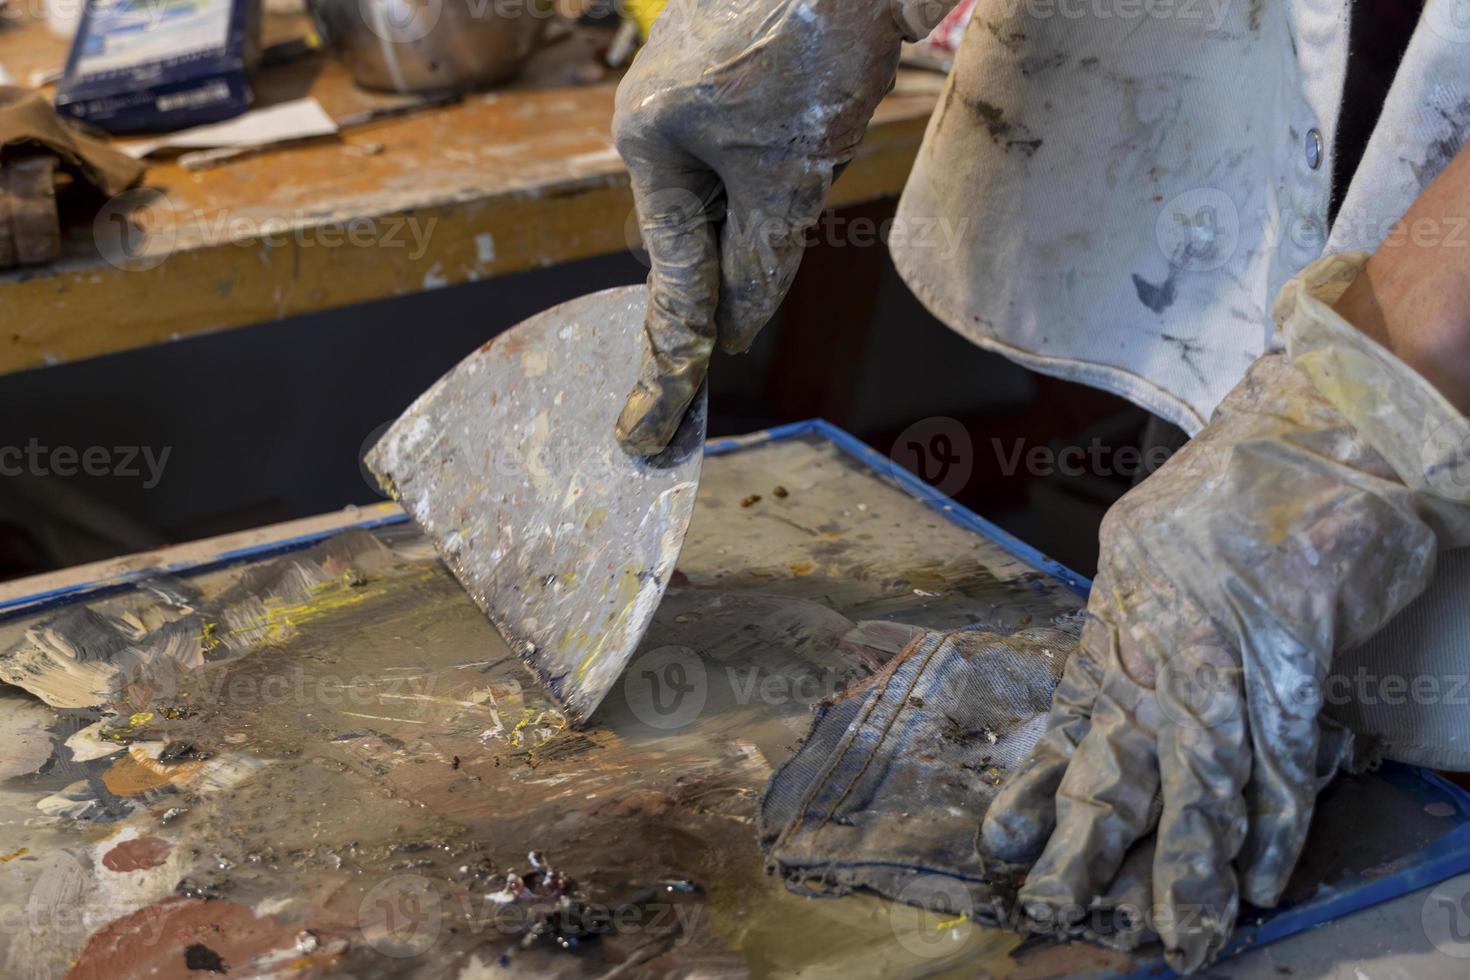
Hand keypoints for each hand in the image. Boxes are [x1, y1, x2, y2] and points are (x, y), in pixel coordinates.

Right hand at [611, 1, 953, 453]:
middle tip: (772, 250)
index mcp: (647, 142)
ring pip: (719, 188)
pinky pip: (734, 146)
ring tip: (818, 139)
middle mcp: (648, 115)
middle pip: (688, 230)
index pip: (671, 273)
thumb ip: (759, 259)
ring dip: (766, 199)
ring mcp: (678, 86)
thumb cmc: (814, 51)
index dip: (674, 353)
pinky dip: (773, 161)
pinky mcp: (715, 67)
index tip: (650, 426)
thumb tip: (732, 330)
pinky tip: (816, 121)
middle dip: (735, 253)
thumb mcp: (791, 176)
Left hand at [981, 256, 1469, 971]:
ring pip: (1198, 775)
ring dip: (1189, 863)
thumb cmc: (1250, 484)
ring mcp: (1225, 638)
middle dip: (1089, 842)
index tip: (1004, 836)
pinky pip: (1281, 753)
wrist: (1327, 417)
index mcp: (1120, 604)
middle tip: (1054, 909)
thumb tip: (1134, 689)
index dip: (1039, 780)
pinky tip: (1257, 877)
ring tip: (1174, 934)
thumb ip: (1145, 619)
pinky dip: (1273, 820)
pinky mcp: (1295, 642)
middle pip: (1118, 754)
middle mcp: (1158, 629)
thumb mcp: (1163, 548)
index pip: (1072, 711)